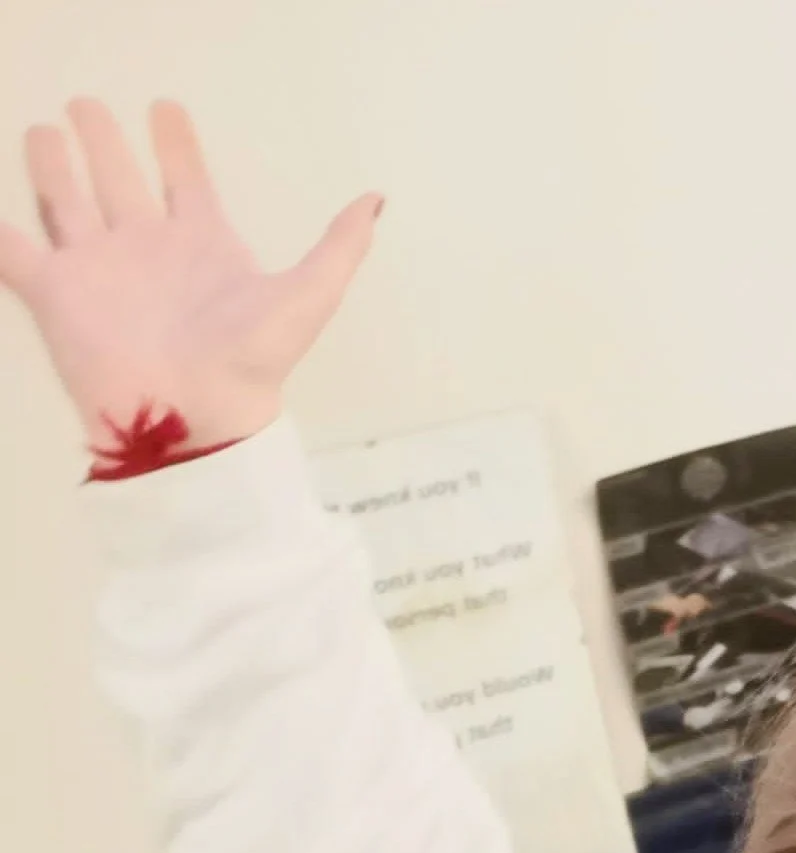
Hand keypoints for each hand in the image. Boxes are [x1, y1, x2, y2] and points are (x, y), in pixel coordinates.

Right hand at [0, 99, 379, 450]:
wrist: (197, 422)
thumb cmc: (251, 363)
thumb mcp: (308, 298)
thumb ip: (339, 248)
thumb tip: (376, 201)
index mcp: (201, 246)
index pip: (186, 181)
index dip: (177, 145)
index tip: (165, 108)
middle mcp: (147, 251)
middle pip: (120, 181)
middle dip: (104, 142)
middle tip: (87, 104)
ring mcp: (98, 272)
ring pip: (67, 203)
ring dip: (53, 167)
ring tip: (44, 131)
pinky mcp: (55, 297)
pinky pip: (15, 254)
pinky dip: (1, 233)